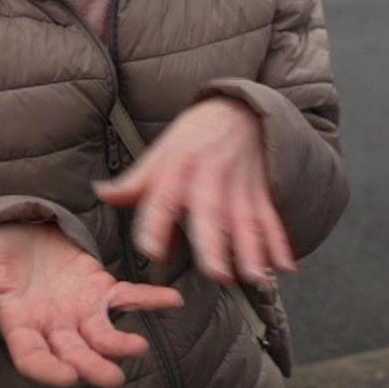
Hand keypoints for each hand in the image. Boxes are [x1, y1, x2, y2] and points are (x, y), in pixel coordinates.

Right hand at [0, 222, 182, 387]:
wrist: (15, 228)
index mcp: (20, 325)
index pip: (33, 357)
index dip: (48, 369)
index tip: (66, 376)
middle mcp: (53, 326)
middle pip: (73, 354)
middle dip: (93, 367)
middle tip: (113, 378)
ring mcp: (78, 310)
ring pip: (101, 335)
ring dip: (119, 343)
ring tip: (137, 348)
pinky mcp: (99, 289)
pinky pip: (128, 298)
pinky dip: (150, 300)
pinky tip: (172, 301)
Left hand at [94, 97, 297, 286]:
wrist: (240, 108)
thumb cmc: (194, 135)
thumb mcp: (161, 151)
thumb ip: (134, 181)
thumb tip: (101, 193)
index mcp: (177, 170)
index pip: (163, 199)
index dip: (156, 224)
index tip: (153, 251)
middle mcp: (209, 178)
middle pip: (212, 214)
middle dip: (215, 244)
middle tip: (217, 274)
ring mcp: (239, 185)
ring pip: (247, 221)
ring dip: (254, 251)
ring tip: (257, 278)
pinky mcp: (260, 191)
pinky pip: (270, 218)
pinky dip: (280, 243)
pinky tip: (287, 268)